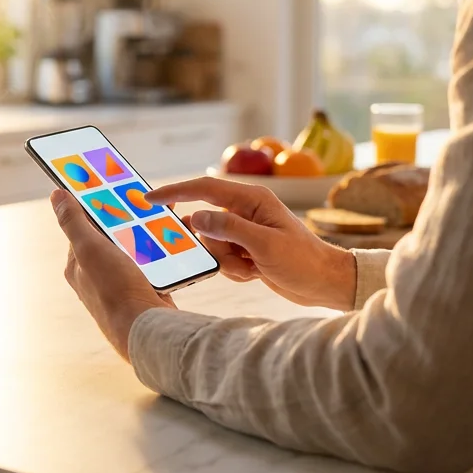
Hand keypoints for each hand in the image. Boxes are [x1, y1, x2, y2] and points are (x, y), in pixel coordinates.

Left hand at [50, 189, 174, 359]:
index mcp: (77, 265)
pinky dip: (161, 251)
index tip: (108, 186)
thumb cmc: (114, 290)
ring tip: (162, 217)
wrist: (147, 329)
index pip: (82, 226)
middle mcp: (96, 276)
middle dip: (126, 217)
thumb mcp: (89, 248)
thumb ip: (73, 221)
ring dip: (147, 232)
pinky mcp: (143, 291)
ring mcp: (120, 284)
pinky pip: (153, 264)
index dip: (94, 205)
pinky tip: (172, 241)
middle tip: (142, 200)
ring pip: (134, 248)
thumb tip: (56, 195)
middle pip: (111, 235)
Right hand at [146, 177, 357, 309]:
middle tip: (238, 257)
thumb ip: (228, 229)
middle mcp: (245, 211)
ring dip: (227, 262)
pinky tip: (256, 272)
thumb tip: (195, 218)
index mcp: (251, 199)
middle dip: (215, 247)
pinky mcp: (244, 249)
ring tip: (254, 267)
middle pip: (205, 224)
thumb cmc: (302, 261)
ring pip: (211, 245)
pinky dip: (234, 270)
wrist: (324, 284)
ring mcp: (243, 231)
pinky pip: (221, 259)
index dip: (174, 192)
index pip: (203, 189)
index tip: (148, 199)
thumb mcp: (265, 244)